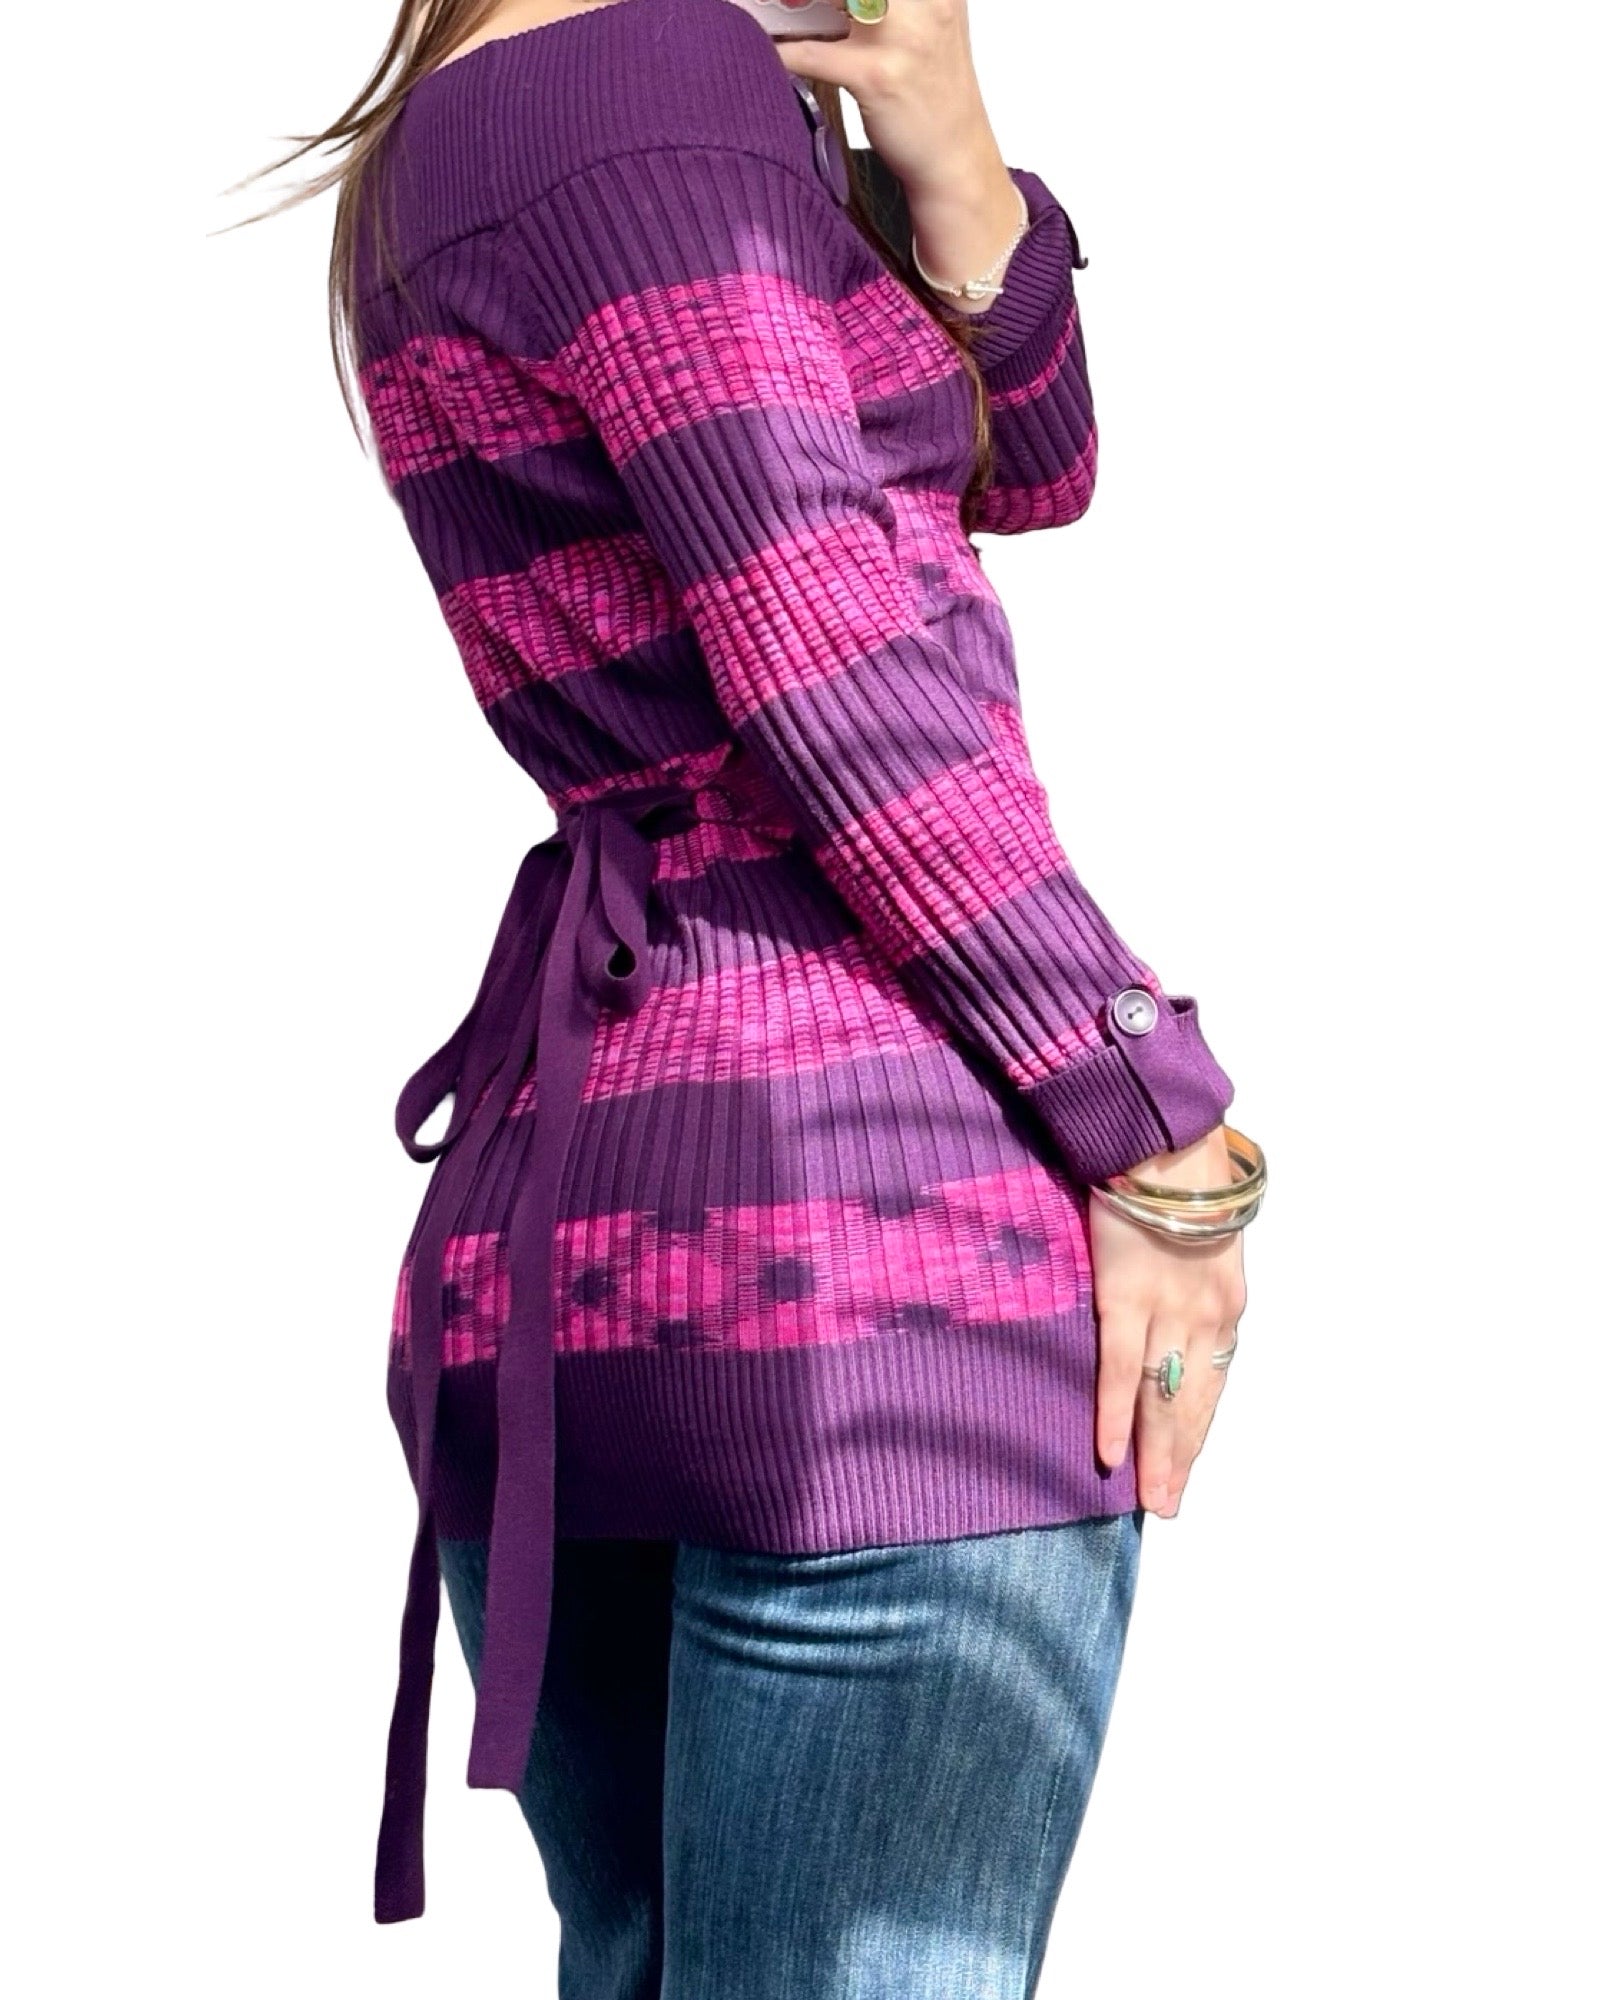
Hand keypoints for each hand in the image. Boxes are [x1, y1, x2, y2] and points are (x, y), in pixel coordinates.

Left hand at [768, 0, 1022, 299]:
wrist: (954, 156)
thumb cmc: (933, 89)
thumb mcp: (929, 19)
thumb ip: (888, 0)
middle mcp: (925, 0)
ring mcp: (903, 35)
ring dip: (787, 2)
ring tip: (767, 7)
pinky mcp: (876, 75)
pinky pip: (811, 52)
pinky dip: (782, 49)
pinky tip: (767, 44)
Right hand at [1089, 1124, 1247, 1519]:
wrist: (1162, 1134)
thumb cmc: (1176, 1179)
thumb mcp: (1199, 1238)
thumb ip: (1186, 1282)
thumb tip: (1165, 1308)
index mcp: (1226, 1303)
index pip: (1211, 1382)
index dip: (1197, 1428)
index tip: (1186, 1464)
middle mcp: (1207, 1316)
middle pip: (1192, 1401)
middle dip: (1182, 1457)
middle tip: (1170, 1505)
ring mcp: (1168, 1310)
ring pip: (1163, 1397)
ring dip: (1157, 1455)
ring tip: (1151, 1500)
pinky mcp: (1127, 1296)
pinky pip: (1122, 1368)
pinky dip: (1116, 1414)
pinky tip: (1110, 1453)